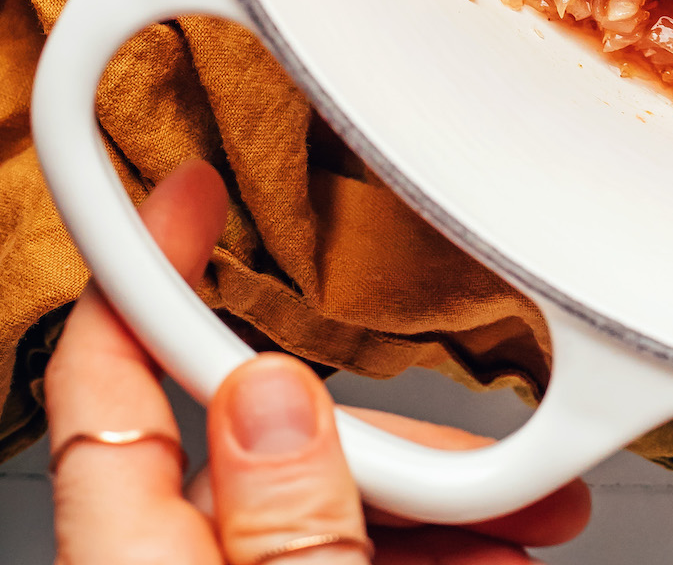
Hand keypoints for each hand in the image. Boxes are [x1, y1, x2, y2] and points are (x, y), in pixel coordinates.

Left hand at [45, 158, 590, 562]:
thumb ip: (291, 523)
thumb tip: (275, 395)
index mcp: (137, 563)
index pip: (105, 376)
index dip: (142, 260)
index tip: (192, 183)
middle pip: (260, 448)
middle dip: (396, 426)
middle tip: (496, 434)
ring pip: (319, 506)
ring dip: (432, 500)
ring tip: (531, 516)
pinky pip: (342, 558)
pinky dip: (424, 550)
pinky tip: (499, 556)